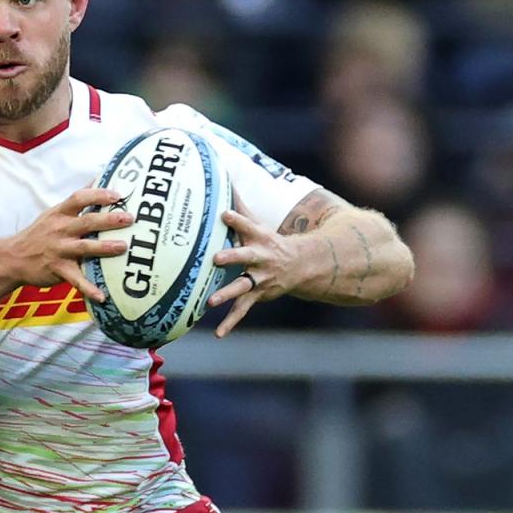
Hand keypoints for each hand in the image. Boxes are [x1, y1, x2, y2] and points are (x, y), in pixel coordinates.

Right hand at [8, 187, 131, 301]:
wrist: (13, 257)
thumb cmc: (40, 233)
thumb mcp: (54, 212)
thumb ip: (77, 200)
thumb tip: (97, 177)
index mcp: (60, 213)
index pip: (80, 198)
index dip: (98, 194)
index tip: (117, 195)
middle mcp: (60, 229)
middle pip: (87, 221)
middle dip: (109, 220)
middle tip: (129, 219)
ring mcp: (59, 250)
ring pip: (85, 247)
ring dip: (104, 247)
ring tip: (123, 248)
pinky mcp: (58, 269)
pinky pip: (76, 279)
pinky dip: (89, 289)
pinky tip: (102, 297)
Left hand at [208, 199, 300, 335]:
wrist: (301, 265)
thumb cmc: (270, 242)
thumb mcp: (258, 225)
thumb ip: (240, 207)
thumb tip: (225, 178)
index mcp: (260, 238)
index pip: (247, 225)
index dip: (237, 220)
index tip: (225, 214)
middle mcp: (260, 258)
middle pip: (245, 256)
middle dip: (231, 257)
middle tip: (216, 258)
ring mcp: (260, 278)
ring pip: (242, 286)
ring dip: (227, 294)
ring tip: (210, 302)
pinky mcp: (258, 295)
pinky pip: (242, 310)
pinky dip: (231, 322)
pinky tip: (219, 334)